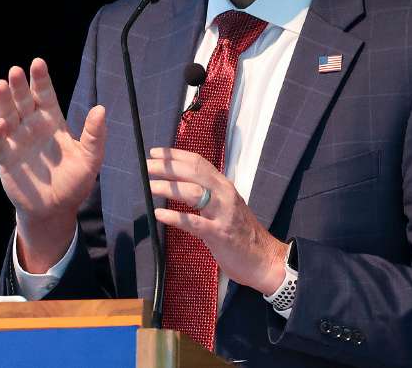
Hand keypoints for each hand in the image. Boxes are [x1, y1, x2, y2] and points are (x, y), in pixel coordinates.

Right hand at [0, 58, 106, 271]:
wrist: (55, 211)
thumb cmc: (74, 183)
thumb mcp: (90, 160)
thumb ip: (95, 136)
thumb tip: (101, 109)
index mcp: (52, 122)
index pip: (45, 95)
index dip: (40, 79)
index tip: (37, 63)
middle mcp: (32, 127)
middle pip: (23, 100)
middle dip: (20, 85)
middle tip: (16, 70)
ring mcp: (17, 141)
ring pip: (7, 115)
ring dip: (3, 101)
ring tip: (1, 84)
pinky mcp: (5, 158)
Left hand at [147, 147, 288, 295]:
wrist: (264, 258)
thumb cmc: (241, 233)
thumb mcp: (225, 206)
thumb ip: (207, 194)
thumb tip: (179, 184)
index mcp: (223, 185)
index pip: (198, 162)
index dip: (175, 155)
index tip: (156, 153)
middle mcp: (224, 194)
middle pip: (193, 172)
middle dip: (168, 166)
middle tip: (147, 166)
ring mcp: (223, 213)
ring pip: (193, 192)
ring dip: (169, 187)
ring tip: (150, 186)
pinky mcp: (220, 234)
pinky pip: (194, 223)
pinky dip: (175, 217)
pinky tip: (160, 214)